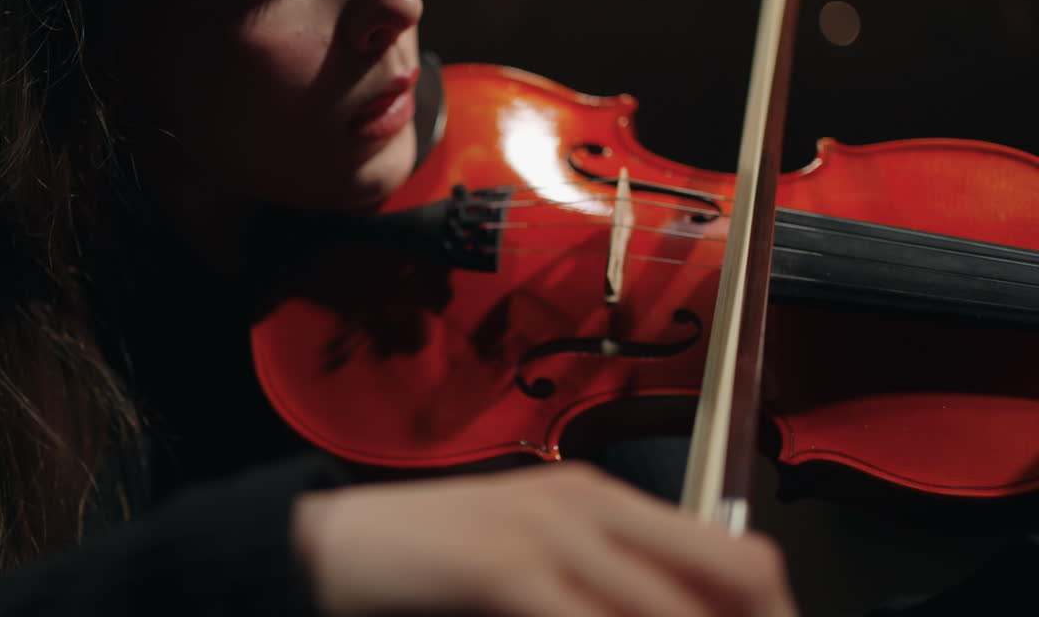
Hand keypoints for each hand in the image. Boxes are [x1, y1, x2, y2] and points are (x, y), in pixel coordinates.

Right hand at [293, 461, 796, 616]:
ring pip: (673, 611)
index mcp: (602, 500)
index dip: (773, 612)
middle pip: (736, 575)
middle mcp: (590, 506)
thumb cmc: (427, 562)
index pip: (735, 554)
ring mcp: (549, 532)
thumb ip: (602, 585)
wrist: (332, 548)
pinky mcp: (503, 566)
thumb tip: (676, 611)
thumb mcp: (533, 564)